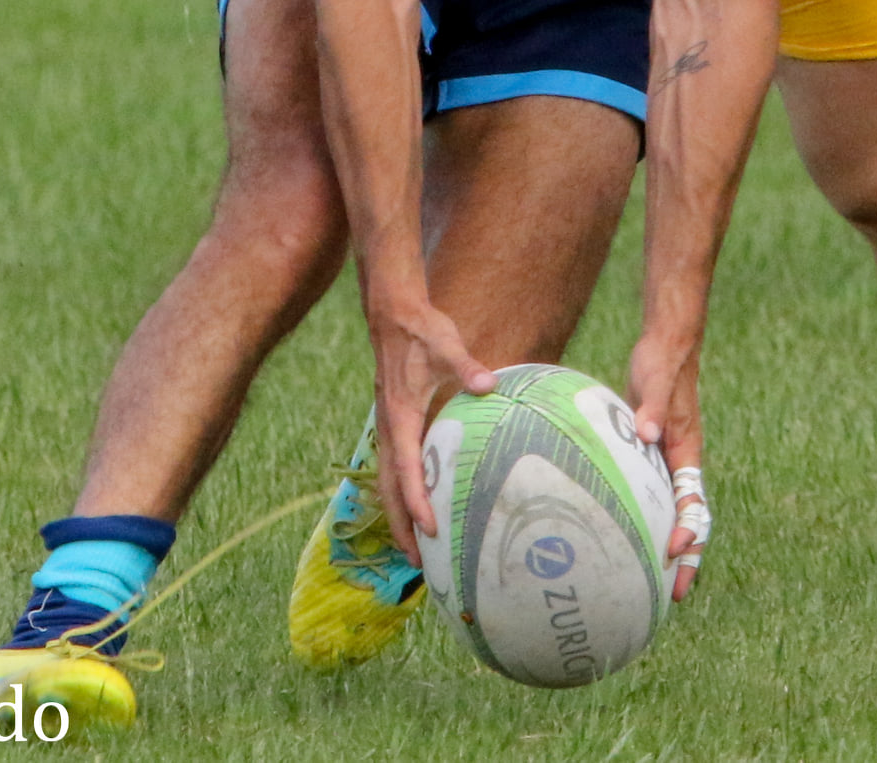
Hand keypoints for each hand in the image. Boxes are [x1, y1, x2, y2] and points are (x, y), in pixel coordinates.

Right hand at [369, 297, 495, 563]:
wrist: (393, 314)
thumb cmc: (421, 330)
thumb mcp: (446, 345)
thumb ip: (467, 367)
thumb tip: (490, 383)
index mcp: (400, 416)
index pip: (406, 470)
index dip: (416, 503)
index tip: (431, 531)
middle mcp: (388, 428)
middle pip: (388, 489)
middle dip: (400, 526)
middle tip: (418, 563)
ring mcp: (387, 427)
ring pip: (386, 481)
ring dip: (398, 514)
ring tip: (416, 547)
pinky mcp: (393, 422)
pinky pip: (393, 467)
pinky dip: (401, 492)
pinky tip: (420, 504)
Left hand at [629, 329, 706, 600]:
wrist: (664, 346)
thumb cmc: (662, 362)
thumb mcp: (656, 381)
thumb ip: (653, 407)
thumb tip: (647, 434)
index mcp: (687, 452)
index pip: (694, 502)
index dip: (689, 531)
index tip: (676, 551)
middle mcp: (680, 462)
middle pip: (688, 519)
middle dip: (686, 558)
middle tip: (674, 596)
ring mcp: (664, 460)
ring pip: (668, 512)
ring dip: (663, 545)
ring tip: (648, 582)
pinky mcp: (647, 453)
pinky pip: (648, 494)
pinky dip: (642, 517)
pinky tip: (619, 534)